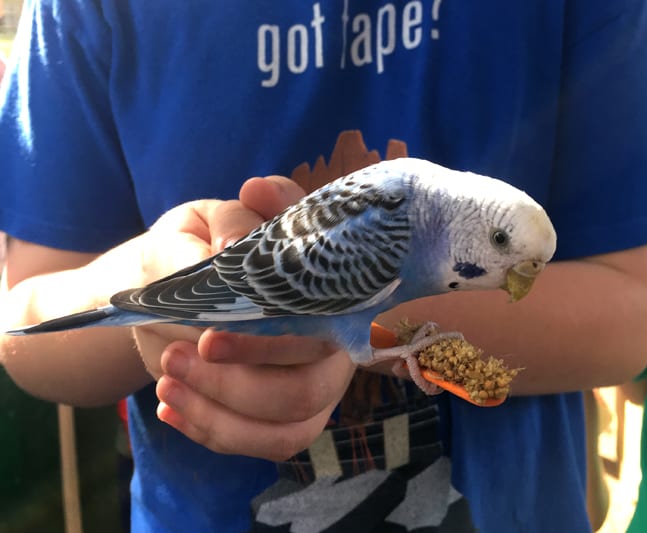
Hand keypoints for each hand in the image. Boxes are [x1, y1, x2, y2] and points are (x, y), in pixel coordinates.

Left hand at [135, 176, 357, 459]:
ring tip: (165, 384)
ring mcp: (315, 385)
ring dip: (220, 415)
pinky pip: (265, 444)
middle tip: (172, 358)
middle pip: (305, 390)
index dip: (268, 343)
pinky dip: (214, 433)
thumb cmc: (202, 248)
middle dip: (235, 385)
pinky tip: (171, 408)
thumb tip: (256, 194)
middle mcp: (333, 345)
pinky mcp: (288, 416)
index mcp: (329, 295)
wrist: (175, 288)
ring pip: (287, 429)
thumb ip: (238, 213)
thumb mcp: (210, 221)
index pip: (319, 331)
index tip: (206, 335)